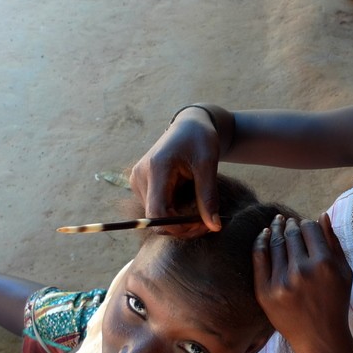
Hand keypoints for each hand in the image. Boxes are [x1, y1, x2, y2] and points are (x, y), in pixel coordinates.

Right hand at [129, 107, 221, 237]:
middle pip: (156, 219)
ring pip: (156, 217)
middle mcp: (140, 177)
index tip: (202, 226)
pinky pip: (157, 210)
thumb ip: (209, 196)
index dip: (178, 227)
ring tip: (202, 212)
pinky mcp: (142, 186)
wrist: (189, 125)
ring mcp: (138, 182)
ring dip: (179, 222)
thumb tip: (214, 227)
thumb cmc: (199, 139)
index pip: (157, 213)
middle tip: (208, 223)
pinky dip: (174, 214)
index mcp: (156, 168)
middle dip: (182, 227)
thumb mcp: (208, 164)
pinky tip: (190, 205)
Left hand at [252, 214, 352, 352]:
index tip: (304, 225)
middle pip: (291, 235)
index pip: (309, 230)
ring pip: (275, 244)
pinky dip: (261, 243)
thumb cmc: (336, 304)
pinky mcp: (266, 292)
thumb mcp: (344, 273)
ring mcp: (281, 282)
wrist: (319, 338)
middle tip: (289, 222)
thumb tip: (322, 216)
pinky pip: (259, 259)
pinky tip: (264, 235)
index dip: (306, 224)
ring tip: (277, 224)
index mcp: (324, 264)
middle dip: (291, 225)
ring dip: (276, 230)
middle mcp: (302, 271)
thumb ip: (333, 242)